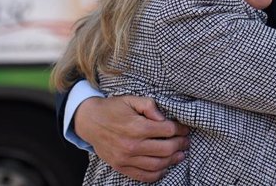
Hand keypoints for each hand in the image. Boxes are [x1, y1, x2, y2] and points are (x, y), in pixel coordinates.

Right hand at [74, 95, 189, 181]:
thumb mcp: (132, 100)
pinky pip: (143, 176)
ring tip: (180, 155)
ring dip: (172, 160)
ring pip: (157, 164)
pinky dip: (157, 174)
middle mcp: (132, 145)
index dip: (180, 129)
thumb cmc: (113, 108)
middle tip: (186, 142)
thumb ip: (150, 106)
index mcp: (137, 127)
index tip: (185, 129)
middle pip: (166, 149)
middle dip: (180, 145)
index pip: (168, 130)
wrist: (89, 121)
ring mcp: (126, 159)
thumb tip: (164, 118)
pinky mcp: (121, 167)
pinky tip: (164, 167)